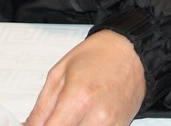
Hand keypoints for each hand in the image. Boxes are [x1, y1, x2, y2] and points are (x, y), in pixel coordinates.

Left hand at [26, 30, 145, 125]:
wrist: (131, 51)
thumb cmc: (98, 55)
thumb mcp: (59, 73)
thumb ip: (41, 108)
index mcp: (78, 98)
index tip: (39, 125)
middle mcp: (97, 116)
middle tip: (56, 117)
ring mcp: (111, 125)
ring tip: (71, 115)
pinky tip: (84, 118)